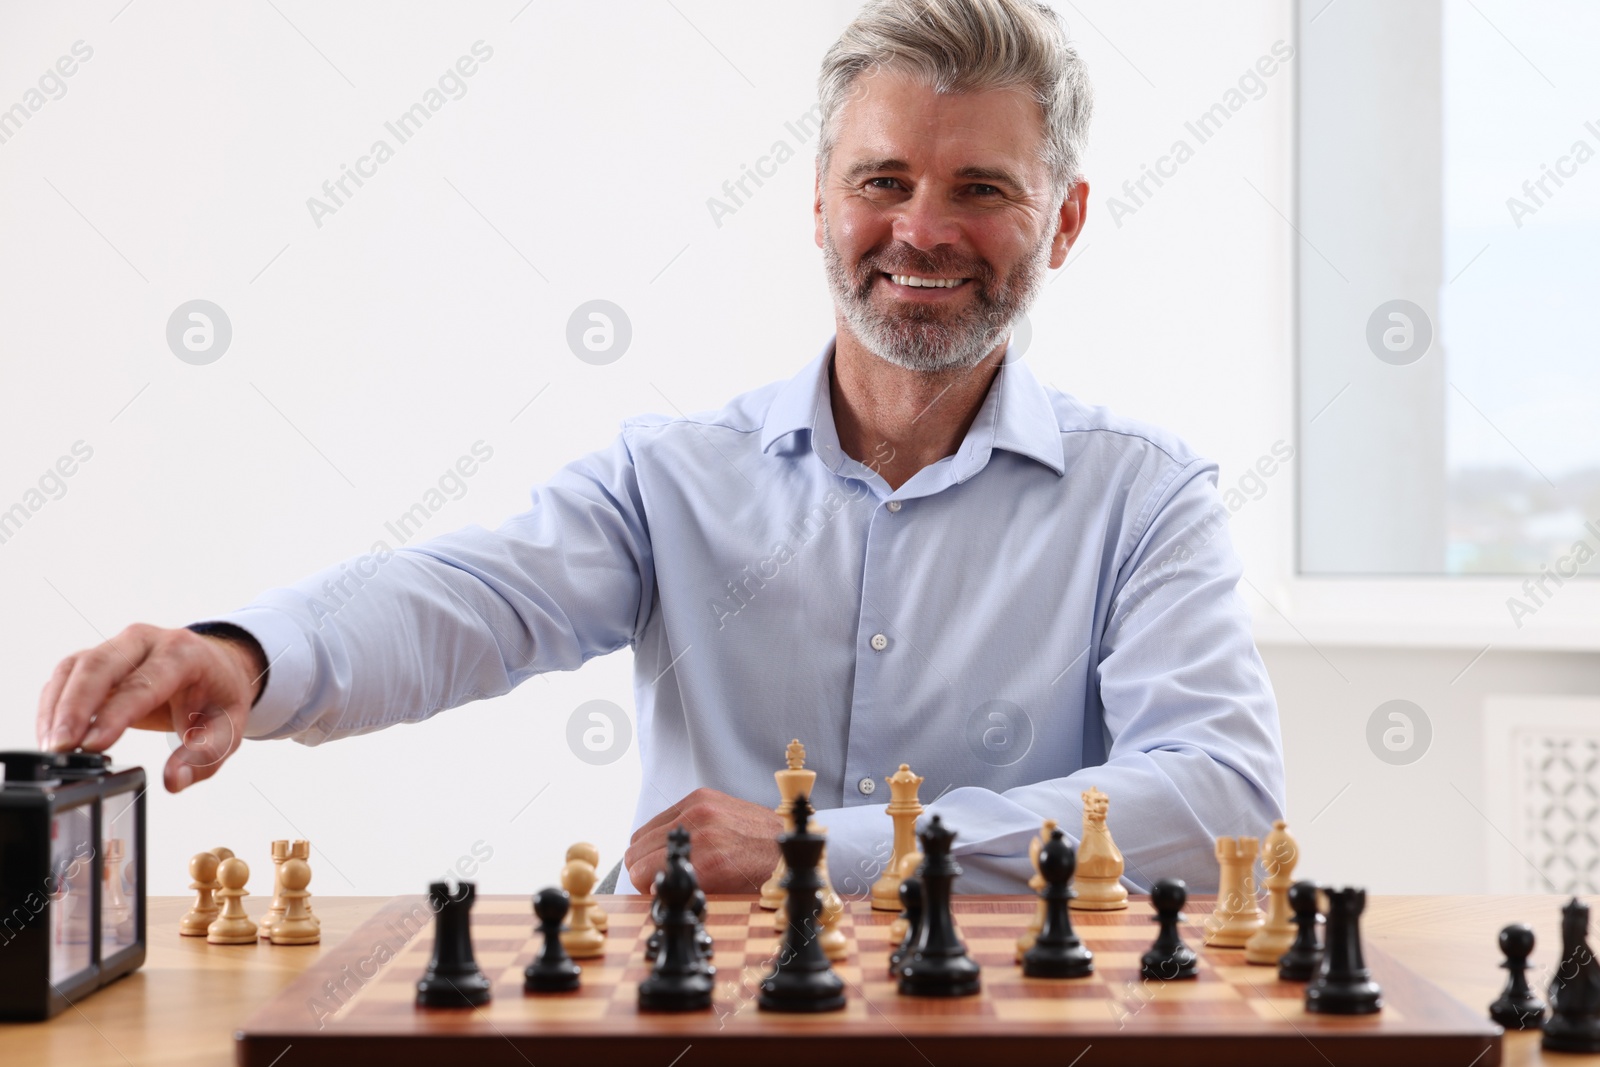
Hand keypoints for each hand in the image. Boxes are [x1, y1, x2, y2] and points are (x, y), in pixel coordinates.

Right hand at [36, 624, 265, 792]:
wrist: (216, 666)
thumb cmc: (219, 696)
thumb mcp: (228, 728)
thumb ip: (204, 756)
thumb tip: (173, 782)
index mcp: (184, 654)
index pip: (144, 683)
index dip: (115, 713)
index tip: (92, 744)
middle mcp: (147, 641)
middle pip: (100, 666)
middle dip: (74, 707)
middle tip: (59, 747)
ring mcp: (119, 646)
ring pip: (76, 667)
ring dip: (57, 707)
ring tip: (52, 747)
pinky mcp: (97, 657)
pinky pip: (67, 675)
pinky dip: (53, 704)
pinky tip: (50, 735)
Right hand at [625, 787, 781, 893]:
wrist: (787, 843)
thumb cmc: (759, 876)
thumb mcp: (724, 897)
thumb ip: (685, 892)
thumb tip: (650, 894)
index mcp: (708, 863)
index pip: (642, 875)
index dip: (647, 889)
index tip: (659, 893)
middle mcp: (701, 830)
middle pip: (636, 853)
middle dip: (643, 871)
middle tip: (661, 880)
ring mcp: (700, 808)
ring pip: (642, 835)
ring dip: (649, 852)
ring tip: (669, 862)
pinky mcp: (701, 796)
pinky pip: (660, 818)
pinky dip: (662, 834)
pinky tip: (681, 844)